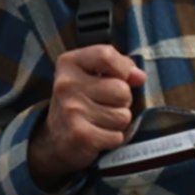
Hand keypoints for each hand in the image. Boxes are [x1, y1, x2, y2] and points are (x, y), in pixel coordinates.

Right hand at [29, 46, 145, 188]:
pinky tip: (96, 134)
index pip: (106, 55)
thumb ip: (118, 68)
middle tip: (104, 104)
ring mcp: (72, 110)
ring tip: (99, 120)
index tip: (120, 77)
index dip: (122, 68)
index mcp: (69, 63)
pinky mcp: (80, 135)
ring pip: (123, 115)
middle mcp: (67, 84)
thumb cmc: (80, 101)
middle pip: (122, 89)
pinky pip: (117, 136)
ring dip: (117, 121)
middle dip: (122, 101)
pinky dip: (112, 139)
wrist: (54, 139)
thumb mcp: (92, 75)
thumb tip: (140, 77)